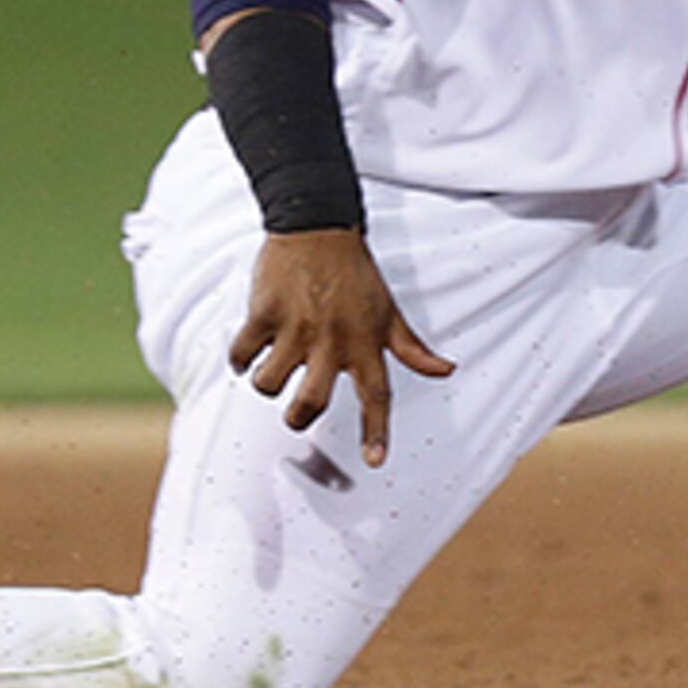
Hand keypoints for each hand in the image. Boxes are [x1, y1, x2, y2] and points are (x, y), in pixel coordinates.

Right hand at [226, 228, 455, 468]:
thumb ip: (413, 347)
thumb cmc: (355, 273)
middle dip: (298, 416)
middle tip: (296, 411)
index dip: (376, 432)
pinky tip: (249, 351)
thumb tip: (447, 370)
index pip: (377, 396)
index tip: (374, 461)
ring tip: (274, 366)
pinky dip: (240, 360)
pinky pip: (242, 355)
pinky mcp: (264, 314)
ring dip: (267, 383)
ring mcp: (296, 327)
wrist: (318, 226)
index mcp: (365, 342)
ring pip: (270, 383)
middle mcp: (332, 340)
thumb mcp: (389, 310)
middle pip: (310, 401)